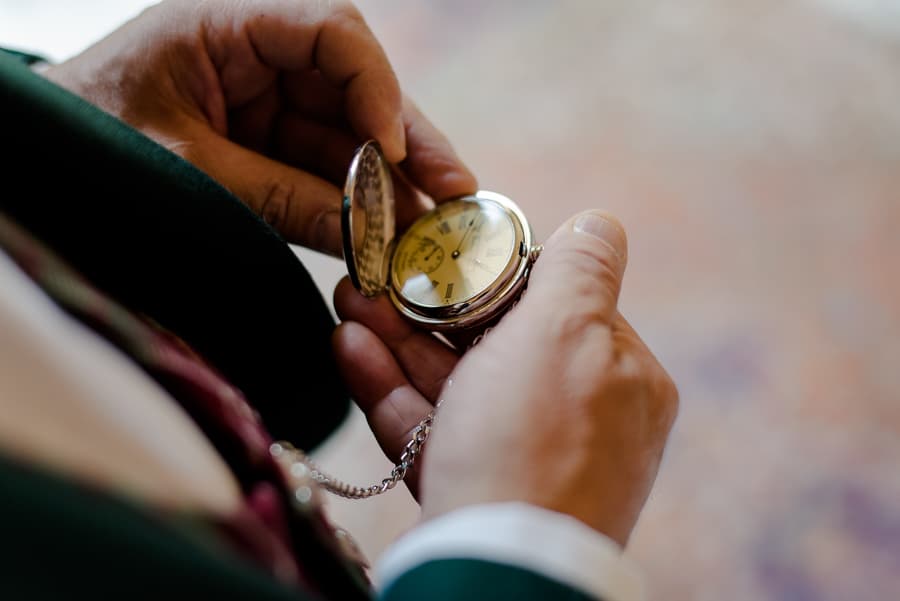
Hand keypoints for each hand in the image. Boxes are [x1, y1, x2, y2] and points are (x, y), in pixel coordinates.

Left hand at [43, 0, 475, 253]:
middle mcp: (260, 54)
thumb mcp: (187, 173)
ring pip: (351, 133)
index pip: (332, 31)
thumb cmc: (93, 146)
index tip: (393, 151)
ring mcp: (269, 100)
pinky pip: (327, 167)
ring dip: (393, 183)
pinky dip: (357, 202)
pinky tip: (392, 233)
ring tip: (435, 228)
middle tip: (455, 192)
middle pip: (358, 88)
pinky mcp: (270, 142)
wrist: (40, 169)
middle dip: (407, 144)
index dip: (376, 88)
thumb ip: (280, 200)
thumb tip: (371, 240)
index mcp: (227, 23)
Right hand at [332, 210, 677, 546]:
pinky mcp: (478, 488)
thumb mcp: (566, 330)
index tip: (442, 253)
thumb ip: (581, 270)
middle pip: (496, 346)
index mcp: (619, 375)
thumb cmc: (536, 438)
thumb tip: (602, 221)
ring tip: (350, 302)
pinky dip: (394, 391)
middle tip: (375, 277)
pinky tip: (351, 350)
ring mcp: (527, 456)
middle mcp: (580, 417)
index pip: (556, 306)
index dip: (497, 275)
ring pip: (457, 386)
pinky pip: (437, 429)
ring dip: (399, 343)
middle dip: (429, 309)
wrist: (494, 564)